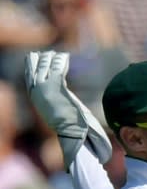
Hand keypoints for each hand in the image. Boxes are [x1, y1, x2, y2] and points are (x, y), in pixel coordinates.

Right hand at [25, 51, 112, 166]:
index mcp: (36, 99)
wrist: (75, 135)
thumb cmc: (73, 128)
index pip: (29, 77)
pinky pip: (56, 68)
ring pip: (45, 67)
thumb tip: (65, 97)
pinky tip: (65, 57)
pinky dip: (61, 61)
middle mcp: (36, 93)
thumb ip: (60, 100)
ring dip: (52, 59)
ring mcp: (45, 89)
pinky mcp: (56, 87)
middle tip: (49, 54)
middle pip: (34, 69)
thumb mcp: (62, 110)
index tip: (40, 58)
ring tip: (59, 55)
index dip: (34, 67)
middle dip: (41, 60)